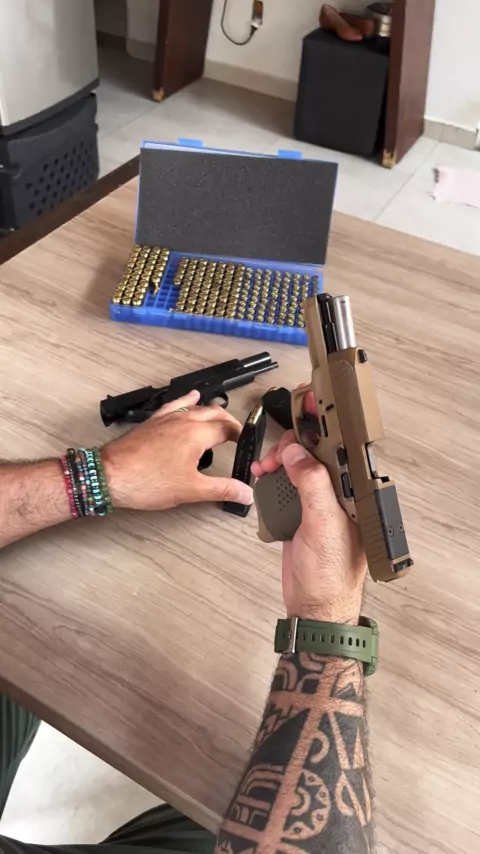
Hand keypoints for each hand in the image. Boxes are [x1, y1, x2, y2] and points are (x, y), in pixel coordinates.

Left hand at [102, 390, 252, 511]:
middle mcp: (183, 421)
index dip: (241, 436)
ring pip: (195, 407)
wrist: (110, 475)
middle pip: (214, 412)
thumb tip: (246, 493)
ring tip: (220, 416)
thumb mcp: (191, 490)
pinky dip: (186, 401)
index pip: (227, 429)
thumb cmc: (147, 481)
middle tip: (237, 434)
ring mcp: (166, 419)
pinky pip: (174, 405)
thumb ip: (222, 489)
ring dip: (211, 410)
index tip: (247, 444)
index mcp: (197, 434)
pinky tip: (190, 398)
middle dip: (229, 421)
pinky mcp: (152, 423)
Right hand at [252, 426, 366, 625]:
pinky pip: (286, 485)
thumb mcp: (324, 524)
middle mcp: (339, 496)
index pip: (340, 449)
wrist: (313, 608)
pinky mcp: (301, 515)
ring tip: (266, 465)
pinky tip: (264, 475)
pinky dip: (273, 477)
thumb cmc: (330, 575)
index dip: (323, 426)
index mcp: (353, 494)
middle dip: (293, 444)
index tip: (307, 407)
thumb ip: (313, 484)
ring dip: (279, 460)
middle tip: (277, 451)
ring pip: (298, 467)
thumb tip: (299, 453)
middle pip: (315, 453)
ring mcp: (318, 505)